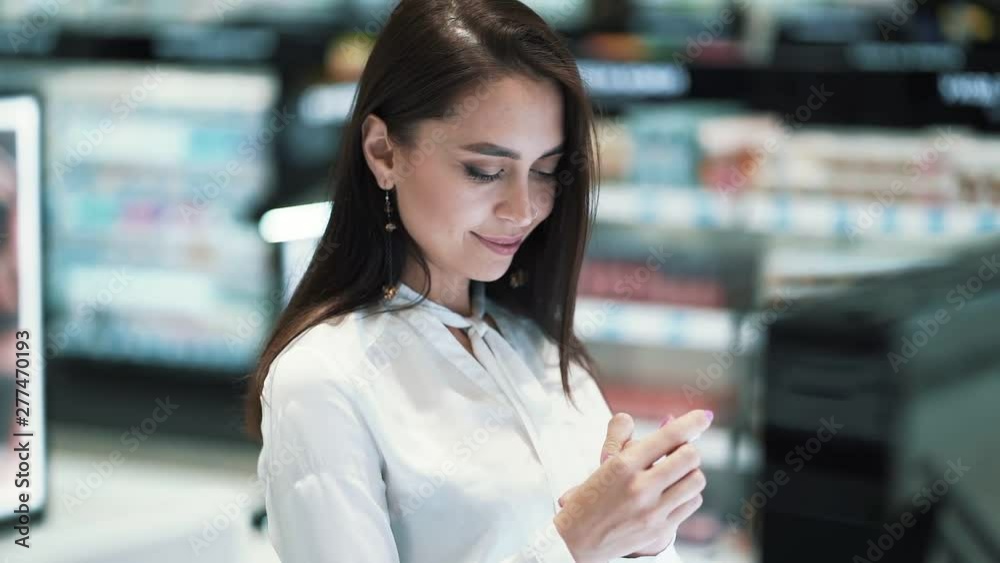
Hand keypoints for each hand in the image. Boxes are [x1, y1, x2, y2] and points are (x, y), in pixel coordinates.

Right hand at [552, 410, 712, 562]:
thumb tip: (666, 422)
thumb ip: (628, 436)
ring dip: (690, 473)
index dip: (693, 422)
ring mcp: (652, 510)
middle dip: (688, 450)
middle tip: (678, 452)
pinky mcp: (660, 529)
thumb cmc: (590, 497)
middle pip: (690, 457)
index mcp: (623, 465)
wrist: (577, 540)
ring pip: (696, 480)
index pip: (669, 436)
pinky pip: (692, 503)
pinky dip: (688, 494)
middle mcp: (640, 487)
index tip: (705, 416)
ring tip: (675, 475)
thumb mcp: (604, 462)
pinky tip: (674, 493)